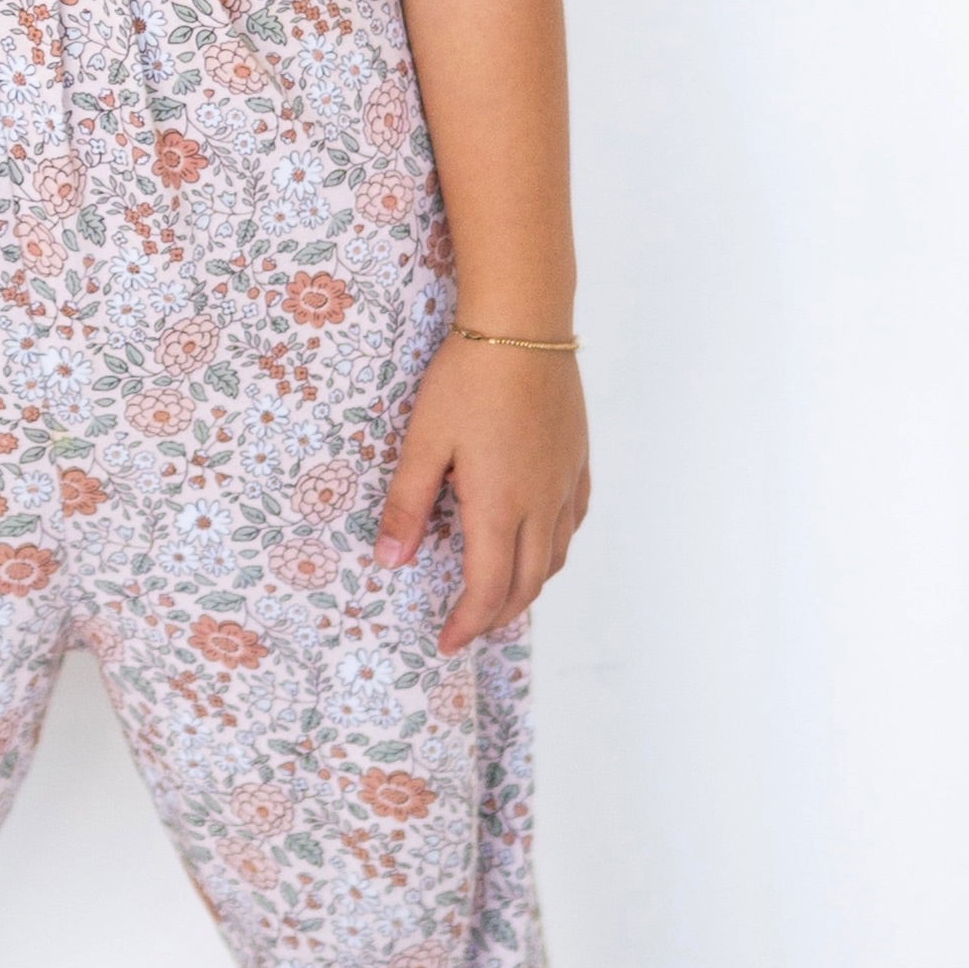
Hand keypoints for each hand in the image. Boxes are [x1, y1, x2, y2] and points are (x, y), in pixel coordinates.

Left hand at [373, 338, 591, 653]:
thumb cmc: (466, 379)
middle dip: (496, 616)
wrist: (524, 325)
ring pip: (555, 557)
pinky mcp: (578, 459)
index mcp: (499, 506)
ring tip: (499, 596)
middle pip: (527, 584)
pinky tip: (538, 543)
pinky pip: (572, 523)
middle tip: (468, 629)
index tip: (446, 642)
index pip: (488, 588)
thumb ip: (407, 506)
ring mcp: (565, 482)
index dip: (467, 623)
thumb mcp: (423, 442)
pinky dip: (553, 550)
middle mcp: (540, 503)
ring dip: (527, 588)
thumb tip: (390, 563)